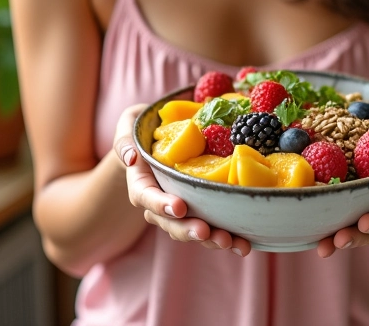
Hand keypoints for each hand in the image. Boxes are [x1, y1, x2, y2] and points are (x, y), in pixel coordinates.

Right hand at [112, 104, 252, 256]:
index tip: (179, 207)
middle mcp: (158, 202)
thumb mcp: (128, 125)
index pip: (146, 197)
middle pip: (170, 222)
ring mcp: (178, 209)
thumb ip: (124, 140)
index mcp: (140, 182)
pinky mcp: (198, 210)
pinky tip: (244, 243)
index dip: (161, 204)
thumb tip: (131, 158)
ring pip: (191, 230)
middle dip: (188, 230)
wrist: (158, 137)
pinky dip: (227, 237)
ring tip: (230, 241)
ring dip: (210, 239)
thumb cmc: (141, 128)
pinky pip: (210, 227)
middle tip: (205, 232)